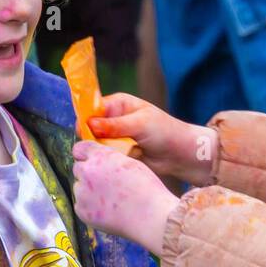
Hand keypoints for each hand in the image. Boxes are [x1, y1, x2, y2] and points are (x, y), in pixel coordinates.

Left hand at [72, 140, 180, 253]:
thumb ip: (110, 159)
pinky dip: (90, 208)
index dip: (84, 155)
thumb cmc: (146, 190)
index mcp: (100, 157)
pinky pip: (81, 206)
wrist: (149, 216)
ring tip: (110, 200)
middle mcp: (87, 172)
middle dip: (88, 174)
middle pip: (78, 169)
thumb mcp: (130, 163)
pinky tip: (107, 211)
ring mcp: (82, 193)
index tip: (88, 160)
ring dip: (89, 192)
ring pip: (79, 189)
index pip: (80, 149)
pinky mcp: (82, 211)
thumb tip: (101, 162)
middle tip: (106, 184)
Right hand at [88, 92, 217, 184]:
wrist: (181, 155)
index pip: (92, 108)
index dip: (86, 119)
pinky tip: (117, 162)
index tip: (84, 132)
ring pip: (97, 144)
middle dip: (94, 138)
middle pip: (91, 128)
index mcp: (118, 104)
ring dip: (103, 150)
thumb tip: (89, 125)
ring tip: (116, 154)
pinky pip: (106, 157)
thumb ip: (115, 125)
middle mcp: (114, 119)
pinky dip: (109, 160)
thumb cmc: (165, 132)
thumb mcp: (140, 124)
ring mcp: (116, 138)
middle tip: (104, 146)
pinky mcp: (119, 153)